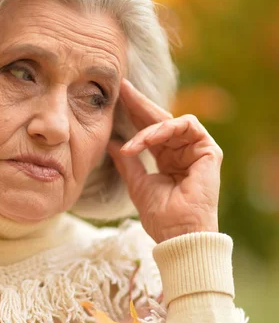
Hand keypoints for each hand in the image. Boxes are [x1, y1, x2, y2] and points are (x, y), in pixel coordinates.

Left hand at [107, 78, 222, 243]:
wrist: (178, 234)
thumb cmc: (160, 216)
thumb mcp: (137, 184)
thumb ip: (128, 162)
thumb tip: (112, 143)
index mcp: (168, 161)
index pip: (151, 131)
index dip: (134, 114)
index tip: (116, 98)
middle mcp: (183, 153)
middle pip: (160, 120)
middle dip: (140, 104)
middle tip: (122, 88)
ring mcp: (197, 151)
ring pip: (171, 121)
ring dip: (148, 127)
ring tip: (133, 142)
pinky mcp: (209, 151)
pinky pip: (186, 126)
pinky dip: (164, 129)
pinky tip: (146, 139)